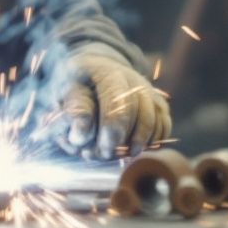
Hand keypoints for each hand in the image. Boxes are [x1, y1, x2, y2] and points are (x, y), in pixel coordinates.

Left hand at [56, 44, 170, 159]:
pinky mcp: (158, 102)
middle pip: (138, 114)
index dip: (109, 130)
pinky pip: (164, 125)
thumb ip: (72, 110)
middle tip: (104, 155)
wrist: (93, 71)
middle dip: (121, 141)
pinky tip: (132, 148)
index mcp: (106, 71)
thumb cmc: (75, 85)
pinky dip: (151, 142)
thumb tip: (81, 134)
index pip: (116, 102)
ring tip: (118, 154)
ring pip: (154, 121)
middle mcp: (132, 78)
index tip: (93, 149)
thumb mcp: (63, 91)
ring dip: (137, 144)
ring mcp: (148, 90)